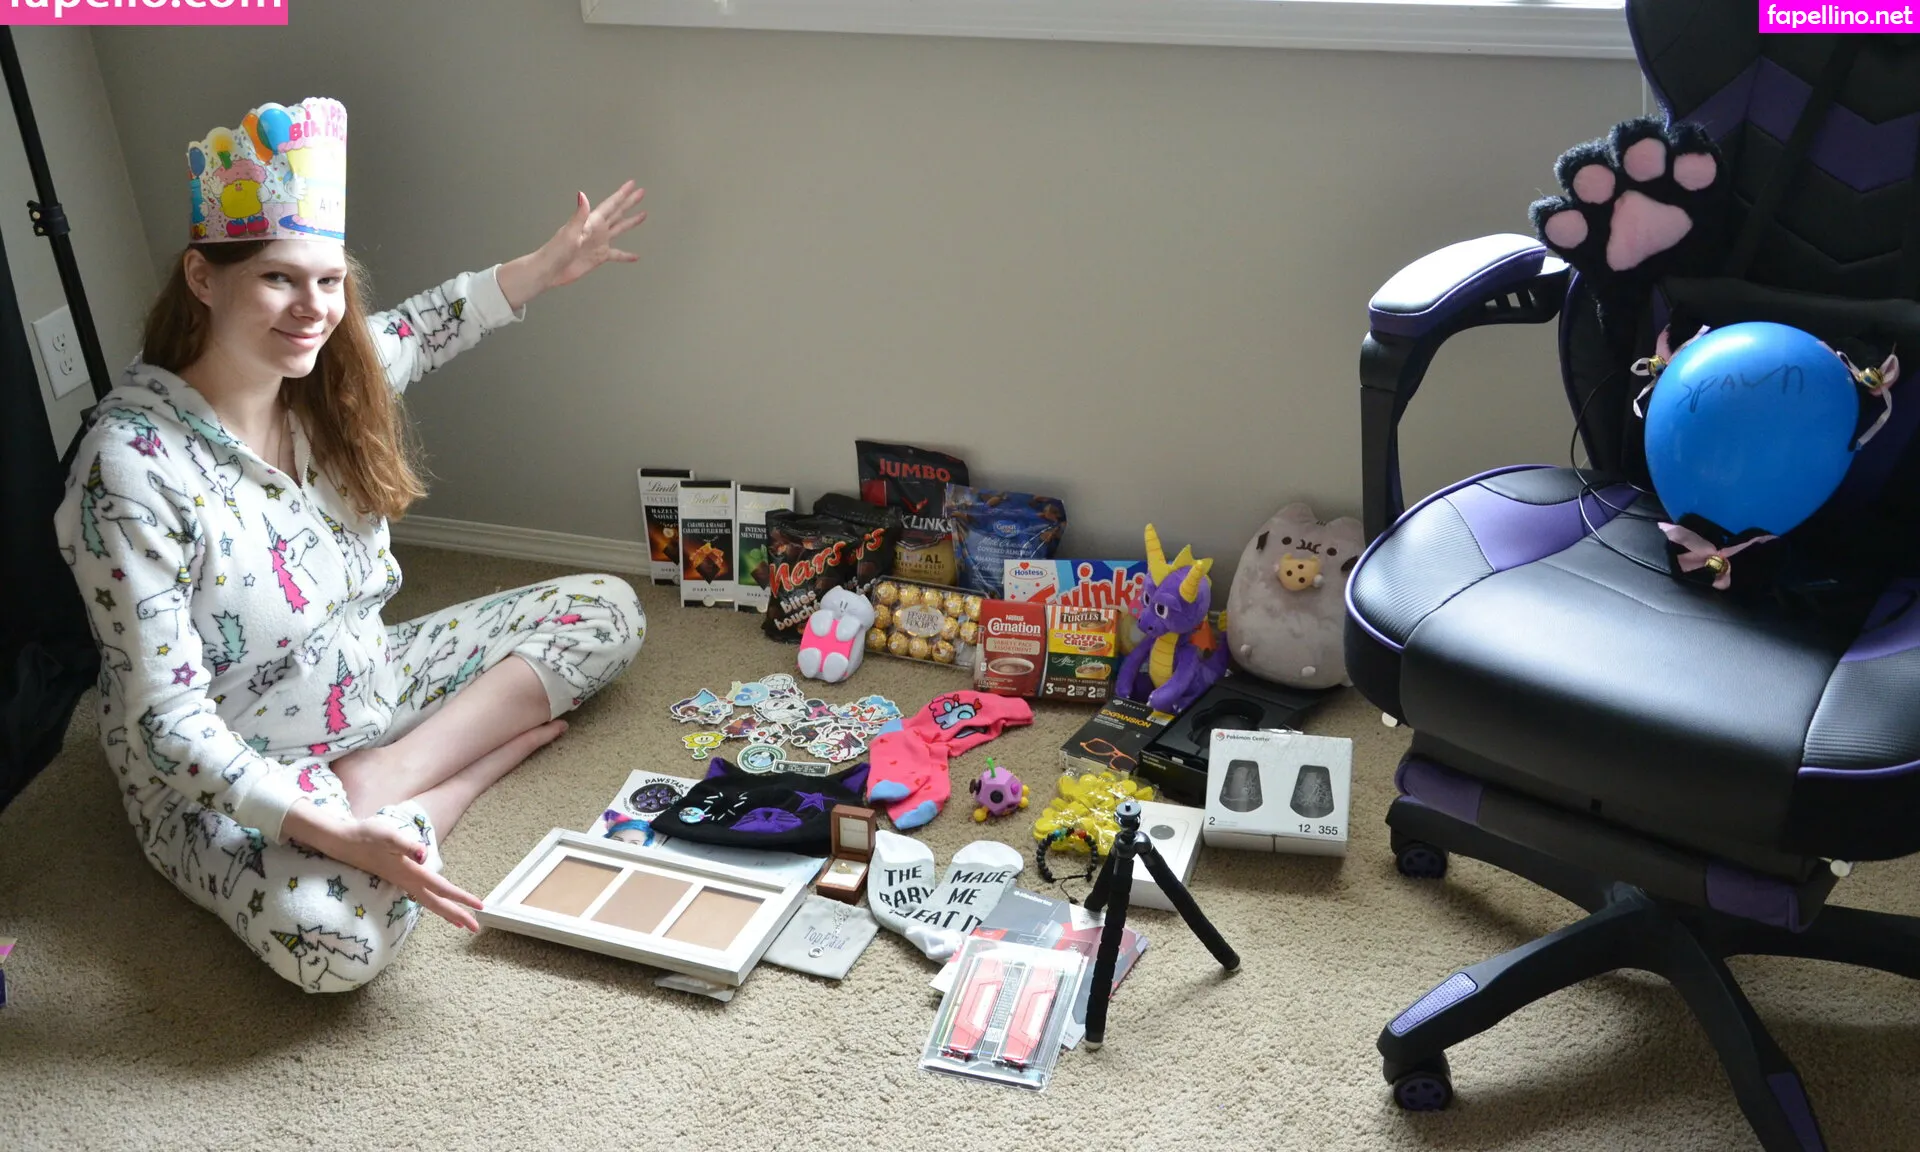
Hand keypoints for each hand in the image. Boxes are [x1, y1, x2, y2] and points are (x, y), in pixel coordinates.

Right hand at [286, 802, 483, 931]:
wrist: (341, 841)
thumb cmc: (365, 835)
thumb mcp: (387, 834)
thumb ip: (405, 844)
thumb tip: (422, 853)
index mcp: (410, 872)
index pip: (441, 888)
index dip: (461, 897)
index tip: (480, 906)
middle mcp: (407, 881)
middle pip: (436, 903)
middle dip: (457, 915)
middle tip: (476, 928)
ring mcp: (401, 881)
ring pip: (428, 901)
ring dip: (446, 911)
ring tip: (461, 922)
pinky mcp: (396, 878)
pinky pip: (420, 895)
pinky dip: (433, 902)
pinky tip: (435, 903)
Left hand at [512, 180, 647, 304]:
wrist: (550, 270)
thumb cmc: (557, 250)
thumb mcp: (570, 231)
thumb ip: (580, 214)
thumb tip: (582, 195)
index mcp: (592, 222)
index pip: (611, 205)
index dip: (622, 194)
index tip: (632, 185)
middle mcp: (597, 230)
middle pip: (618, 213)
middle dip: (629, 203)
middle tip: (641, 193)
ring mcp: (599, 243)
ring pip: (619, 229)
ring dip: (631, 222)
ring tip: (643, 215)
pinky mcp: (599, 257)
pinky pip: (616, 254)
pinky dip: (626, 255)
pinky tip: (635, 256)